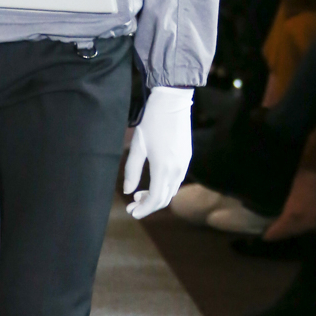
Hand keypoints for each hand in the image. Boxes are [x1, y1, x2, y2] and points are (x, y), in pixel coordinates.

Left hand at [123, 87, 192, 219]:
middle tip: (132, 206)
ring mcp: (185, 164)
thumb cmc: (152, 122)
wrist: (173, 102)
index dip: (143, 210)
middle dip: (148, 206)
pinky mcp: (187, 158)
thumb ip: (132, 170)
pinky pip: (177, 181)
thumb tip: (127, 191)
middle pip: (164, 199)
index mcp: (163, 168)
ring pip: (171, 191)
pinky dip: (164, 187)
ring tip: (139, 194)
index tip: (131, 212)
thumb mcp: (137, 146)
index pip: (155, 199)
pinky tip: (153, 182)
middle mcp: (177, 169)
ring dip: (156, 197)